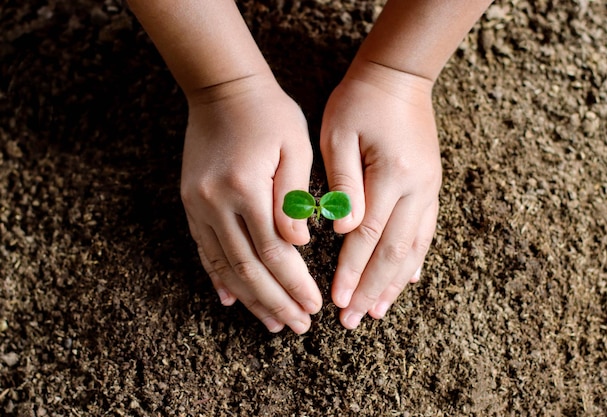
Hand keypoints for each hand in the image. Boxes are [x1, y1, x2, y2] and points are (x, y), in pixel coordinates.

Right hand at [181, 74, 321, 333]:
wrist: (222, 89)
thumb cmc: (269, 114)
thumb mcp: (295, 146)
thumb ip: (295, 197)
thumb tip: (298, 246)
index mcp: (246, 188)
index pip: (275, 253)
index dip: (295, 284)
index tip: (314, 306)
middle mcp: (215, 202)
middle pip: (248, 268)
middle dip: (275, 302)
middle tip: (297, 326)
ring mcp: (197, 205)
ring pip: (224, 266)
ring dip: (250, 299)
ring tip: (271, 324)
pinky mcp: (190, 203)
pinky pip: (204, 250)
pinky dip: (219, 277)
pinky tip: (230, 299)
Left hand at [320, 61, 441, 328]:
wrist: (398, 77)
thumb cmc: (359, 102)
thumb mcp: (339, 135)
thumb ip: (343, 184)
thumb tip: (344, 232)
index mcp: (392, 175)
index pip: (369, 236)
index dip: (351, 271)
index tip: (337, 300)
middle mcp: (418, 188)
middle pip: (394, 251)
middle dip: (372, 289)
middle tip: (354, 320)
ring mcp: (429, 189)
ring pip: (414, 247)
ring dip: (394, 283)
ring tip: (379, 312)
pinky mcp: (431, 187)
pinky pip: (426, 231)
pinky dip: (415, 259)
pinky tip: (407, 280)